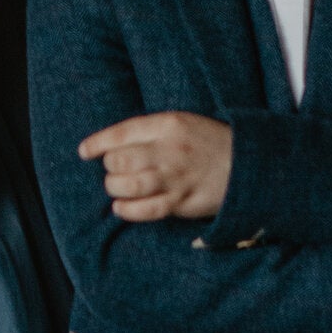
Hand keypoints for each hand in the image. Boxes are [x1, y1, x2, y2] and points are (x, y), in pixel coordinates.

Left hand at [77, 111, 233, 222]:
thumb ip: (152, 130)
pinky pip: (148, 209)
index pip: (123, 132)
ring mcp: (177, 177)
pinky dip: (129, 210)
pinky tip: (120, 208)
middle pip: (123, 160)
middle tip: (111, 170)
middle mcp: (170, 150)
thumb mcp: (182, 122)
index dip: (98, 142)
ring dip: (116, 188)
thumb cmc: (209, 141)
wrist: (247, 164)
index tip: (84, 151)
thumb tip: (116, 145)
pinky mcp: (183, 201)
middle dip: (110, 167)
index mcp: (169, 124)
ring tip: (115, 187)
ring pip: (131, 185)